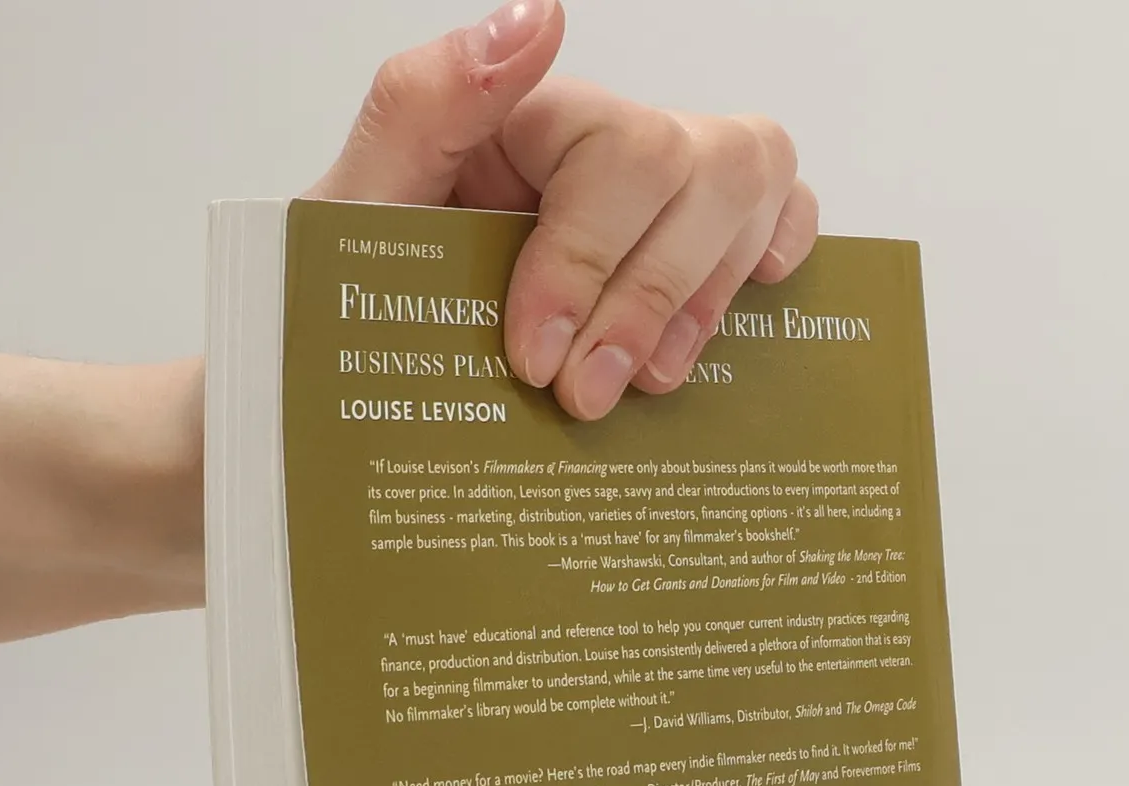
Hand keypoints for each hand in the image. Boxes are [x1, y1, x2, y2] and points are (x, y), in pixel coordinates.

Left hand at [308, 1, 817, 420]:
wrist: (353, 403)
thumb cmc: (350, 312)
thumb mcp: (349, 210)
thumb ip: (423, 105)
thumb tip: (535, 17)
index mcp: (524, 121)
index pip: (613, 149)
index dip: (586, 258)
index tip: (532, 358)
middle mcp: (602, 148)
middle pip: (704, 163)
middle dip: (648, 294)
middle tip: (584, 396)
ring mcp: (656, 200)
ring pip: (753, 185)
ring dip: (706, 300)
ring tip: (641, 388)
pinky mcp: (690, 259)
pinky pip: (778, 216)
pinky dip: (775, 257)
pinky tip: (726, 323)